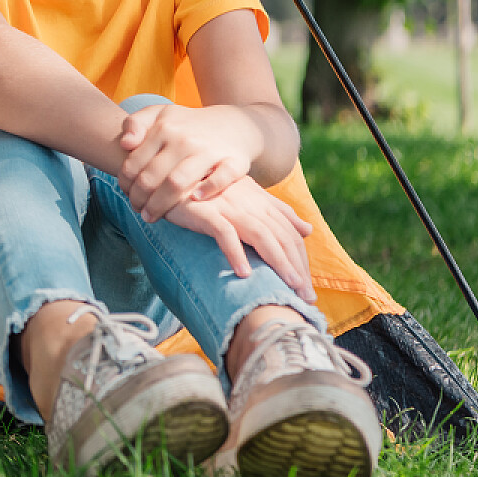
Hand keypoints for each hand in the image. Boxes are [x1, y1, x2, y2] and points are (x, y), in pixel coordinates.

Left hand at [118, 103, 257, 221]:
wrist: (235, 123)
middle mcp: (185, 140)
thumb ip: (135, 123)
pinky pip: (222, 178)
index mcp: (164, 128)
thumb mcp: (159, 114)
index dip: (125, 182)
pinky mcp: (235, 161)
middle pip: (153, 176)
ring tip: (151, 216)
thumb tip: (125, 144)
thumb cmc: (188, 125)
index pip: (135, 162)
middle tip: (136, 209)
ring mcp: (210, 150)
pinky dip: (207, 189)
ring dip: (160, 204)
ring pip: (178, 182)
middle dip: (138, 198)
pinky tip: (194, 199)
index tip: (125, 193)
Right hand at [164, 176, 315, 300]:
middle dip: (297, 268)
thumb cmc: (209, 191)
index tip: (307, 287)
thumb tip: (308, 229)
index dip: (302, 260)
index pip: (290, 234)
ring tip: (288, 287)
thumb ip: (277, 211)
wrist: (169, 178)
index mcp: (261, 201)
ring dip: (278, 262)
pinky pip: (224, 233)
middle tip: (306, 297)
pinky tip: (244, 274)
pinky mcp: (205, 211)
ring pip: (261, 236)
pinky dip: (235, 252)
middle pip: (281, 237)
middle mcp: (249, 203)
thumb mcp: (247, 196)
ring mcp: (228, 206)